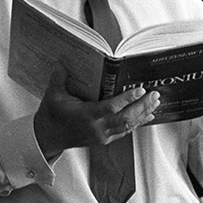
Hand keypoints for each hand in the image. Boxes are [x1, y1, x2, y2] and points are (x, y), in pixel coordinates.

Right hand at [34, 63, 160, 158]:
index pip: (111, 107)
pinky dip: (137, 123)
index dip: (127, 98)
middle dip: (142, 106)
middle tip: (155, 94)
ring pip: (127, 125)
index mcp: (86, 116)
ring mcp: (102, 136)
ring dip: (143, 113)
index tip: (140, 89)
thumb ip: (59, 79)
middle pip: (125, 118)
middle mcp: (96, 128)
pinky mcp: (104, 139)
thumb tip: (61, 63)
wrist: (47, 138)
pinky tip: (146, 115)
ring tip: (155, 102)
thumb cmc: (51, 116)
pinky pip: (124, 131)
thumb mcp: (53, 95)